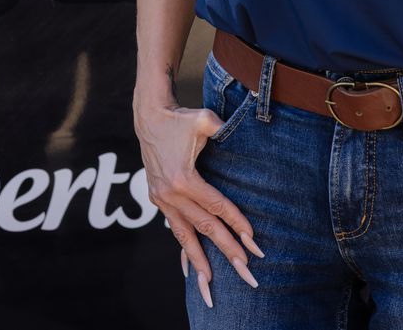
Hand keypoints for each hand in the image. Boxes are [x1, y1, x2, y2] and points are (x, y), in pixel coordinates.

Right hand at [133, 99, 264, 307]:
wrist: (149, 117)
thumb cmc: (180, 119)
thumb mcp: (203, 120)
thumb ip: (221, 127)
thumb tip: (240, 130)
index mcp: (183, 178)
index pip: (216, 206)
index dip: (236, 223)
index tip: (253, 241)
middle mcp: (170, 194)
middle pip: (205, 227)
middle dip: (227, 250)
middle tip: (246, 271)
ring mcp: (162, 199)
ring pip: (184, 236)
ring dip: (199, 261)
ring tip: (210, 284)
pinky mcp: (157, 199)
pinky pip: (174, 228)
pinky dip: (184, 247)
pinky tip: (190, 266)